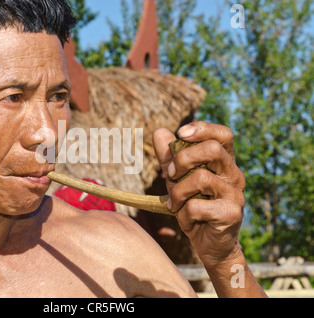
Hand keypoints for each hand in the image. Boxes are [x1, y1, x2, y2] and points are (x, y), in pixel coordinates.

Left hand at [153, 121, 245, 267]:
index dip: (203, 128)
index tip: (181, 134)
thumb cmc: (195, 208)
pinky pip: (197, 206)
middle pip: (212, 150)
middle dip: (183, 159)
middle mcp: (234, 175)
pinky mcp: (231, 214)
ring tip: (174, 204)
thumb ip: (169, 157)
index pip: (223, 134)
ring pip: (201, 178)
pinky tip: (187, 221)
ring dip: (178, 192)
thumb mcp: (178, 180)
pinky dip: (183, 215)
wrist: (211, 246)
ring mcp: (235, 194)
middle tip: (170, 175)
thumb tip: (159, 131)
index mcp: (224, 163)